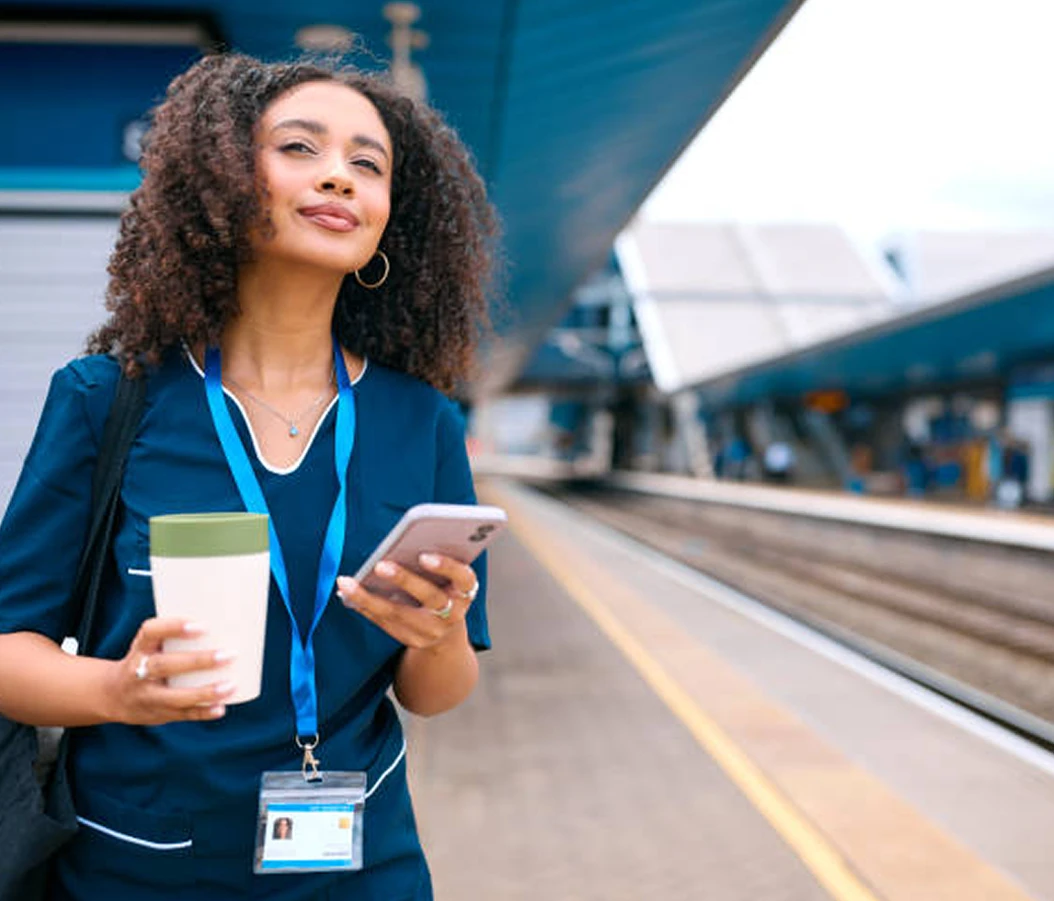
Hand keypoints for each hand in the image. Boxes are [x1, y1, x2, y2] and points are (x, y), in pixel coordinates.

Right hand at [105, 618, 235, 724]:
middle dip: (198, 661)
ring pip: (174, 696)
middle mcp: (139, 671)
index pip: (150, 632)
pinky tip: (221, 709)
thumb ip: (177, 635)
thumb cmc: (147, 659)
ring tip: (230, 685)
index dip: (174, 627)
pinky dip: (202, 713)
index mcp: (141, 648)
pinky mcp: (157, 714)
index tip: (202, 625)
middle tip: (228, 655)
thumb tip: (230, 622)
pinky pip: (181, 715)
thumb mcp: (151, 644)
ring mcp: (147, 696)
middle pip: (164, 665)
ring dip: (204, 692)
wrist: (113, 695)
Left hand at [336, 553, 478, 649]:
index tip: (424, 555)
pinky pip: (384, 623)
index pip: (463, 577)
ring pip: (398, 614)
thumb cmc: (445, 590)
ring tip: (346, 582)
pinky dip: (364, 607)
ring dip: (369, 598)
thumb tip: (403, 541)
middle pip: (430, 597)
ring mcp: (432, 631)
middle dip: (404, 580)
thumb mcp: (450, 578)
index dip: (446, 566)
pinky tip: (346, 594)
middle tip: (380, 565)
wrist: (447, 634)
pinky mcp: (411, 640)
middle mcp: (453, 613)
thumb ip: (437, 561)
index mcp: (466, 591)